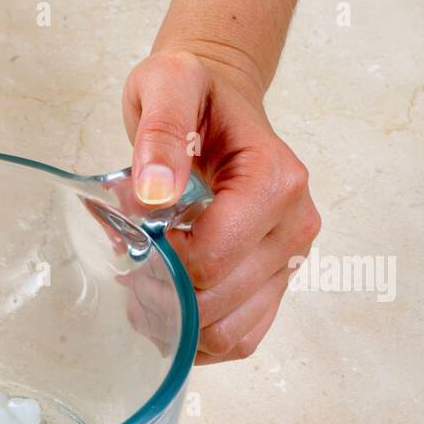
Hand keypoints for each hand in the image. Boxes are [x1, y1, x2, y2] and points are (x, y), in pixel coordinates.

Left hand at [121, 48, 319, 362]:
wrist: (219, 96)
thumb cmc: (195, 92)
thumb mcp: (168, 85)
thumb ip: (161, 131)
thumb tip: (157, 191)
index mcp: (275, 181)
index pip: (212, 256)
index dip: (161, 259)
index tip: (133, 233)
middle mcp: (294, 224)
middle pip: (218, 302)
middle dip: (163, 292)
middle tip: (129, 262)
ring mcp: (289, 259)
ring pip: (230, 333)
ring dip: (179, 324)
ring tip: (146, 284)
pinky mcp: (275, 282)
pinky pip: (239, 338)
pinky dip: (198, 337)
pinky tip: (168, 304)